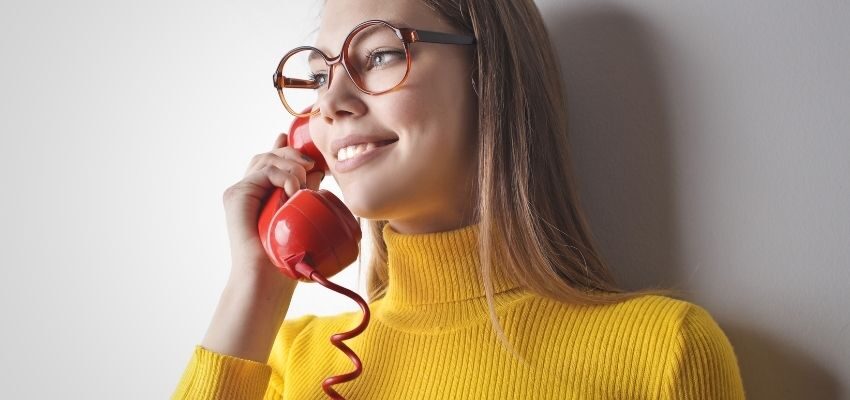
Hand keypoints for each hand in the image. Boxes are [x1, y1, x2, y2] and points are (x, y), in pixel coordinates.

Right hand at [221, 132, 325, 278]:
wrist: (267, 277)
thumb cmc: (285, 255)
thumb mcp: (301, 214)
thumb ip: (306, 191)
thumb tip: (318, 171)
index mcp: (262, 195)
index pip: (271, 163)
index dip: (282, 148)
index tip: (293, 136)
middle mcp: (248, 191)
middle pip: (269, 157)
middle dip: (292, 154)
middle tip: (312, 163)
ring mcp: (240, 192)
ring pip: (267, 160)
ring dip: (291, 166)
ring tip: (303, 185)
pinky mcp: (236, 195)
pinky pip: (264, 172)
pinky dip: (283, 176)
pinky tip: (293, 190)